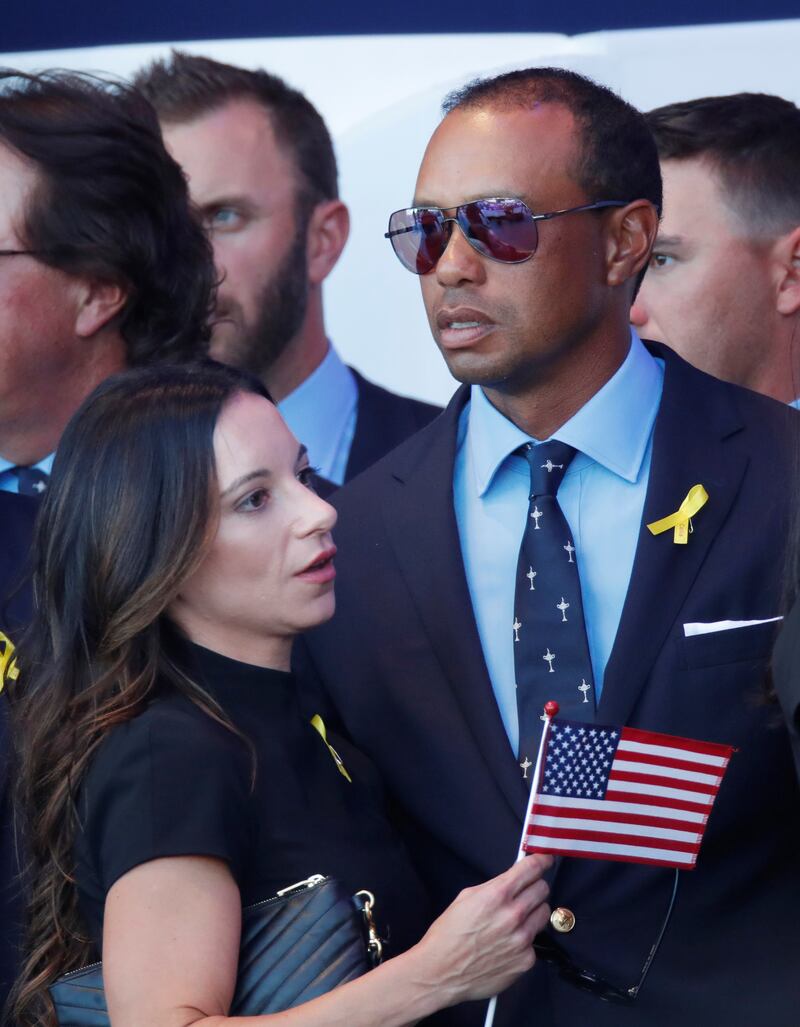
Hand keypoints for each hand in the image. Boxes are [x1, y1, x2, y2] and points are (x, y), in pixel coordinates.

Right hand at [410, 854, 551, 1005]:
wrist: (441, 972)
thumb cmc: (449, 935)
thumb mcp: (466, 897)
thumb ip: (494, 886)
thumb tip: (513, 879)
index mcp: (496, 895)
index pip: (532, 868)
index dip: (542, 861)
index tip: (546, 860)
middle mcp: (513, 915)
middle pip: (542, 889)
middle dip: (534, 887)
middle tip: (525, 893)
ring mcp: (521, 939)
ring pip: (544, 914)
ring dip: (533, 913)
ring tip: (514, 921)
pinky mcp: (525, 960)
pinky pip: (535, 942)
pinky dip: (525, 940)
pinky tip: (508, 943)